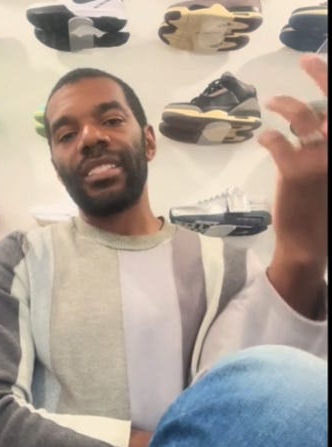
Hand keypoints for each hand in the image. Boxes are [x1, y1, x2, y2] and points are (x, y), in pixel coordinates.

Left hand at [259, 54, 327, 317]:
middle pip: (331, 104)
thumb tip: (320, 122)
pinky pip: (278, 141)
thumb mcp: (329, 174)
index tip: (321, 65)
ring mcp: (320, 160)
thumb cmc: (321, 211)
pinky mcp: (295, 172)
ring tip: (272, 102)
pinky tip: (264, 138)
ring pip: (304, 116)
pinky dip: (268, 136)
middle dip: (321, 75)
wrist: (309, 244)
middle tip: (306, 61)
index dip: (331, 82)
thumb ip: (327, 148)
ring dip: (286, 103)